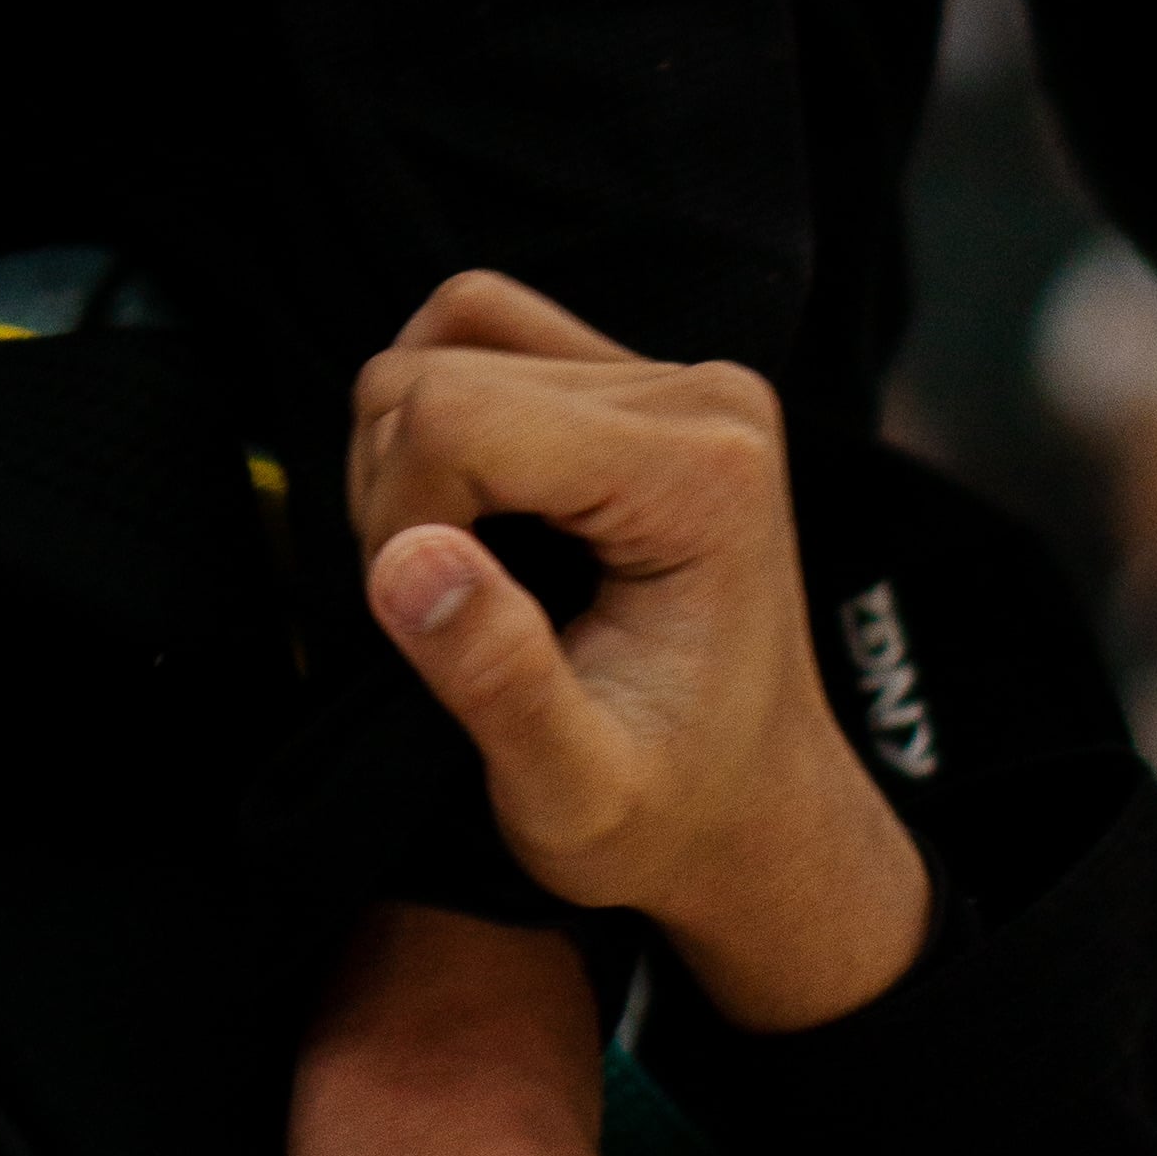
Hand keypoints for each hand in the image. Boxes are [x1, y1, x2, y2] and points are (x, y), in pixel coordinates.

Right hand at [351, 273, 930, 1029]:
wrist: (757, 823)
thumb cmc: (674, 817)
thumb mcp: (576, 793)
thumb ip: (498, 677)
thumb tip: (405, 557)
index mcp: (701, 476)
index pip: (456, 418)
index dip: (398, 522)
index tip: (430, 626)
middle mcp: (701, 397)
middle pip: (437, 376)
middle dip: (399, 498)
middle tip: (449, 614)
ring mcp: (672, 377)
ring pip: (443, 345)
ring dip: (409, 460)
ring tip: (465, 574)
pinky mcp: (636, 378)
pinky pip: (480, 332)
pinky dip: (437, 418)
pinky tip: (471, 516)